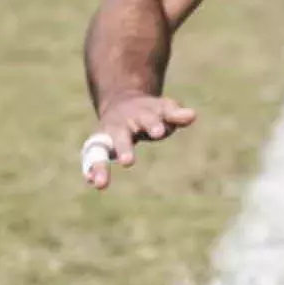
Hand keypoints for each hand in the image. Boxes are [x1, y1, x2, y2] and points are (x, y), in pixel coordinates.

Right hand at [80, 93, 198, 189]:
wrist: (122, 101)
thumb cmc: (150, 111)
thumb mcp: (164, 109)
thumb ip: (176, 114)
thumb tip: (192, 115)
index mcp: (141, 114)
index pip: (149, 118)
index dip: (154, 125)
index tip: (158, 132)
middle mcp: (121, 125)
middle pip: (121, 136)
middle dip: (124, 148)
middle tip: (128, 161)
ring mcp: (107, 136)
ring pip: (99, 149)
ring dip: (100, 166)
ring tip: (101, 183)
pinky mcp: (97, 146)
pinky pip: (91, 158)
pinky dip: (91, 170)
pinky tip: (92, 182)